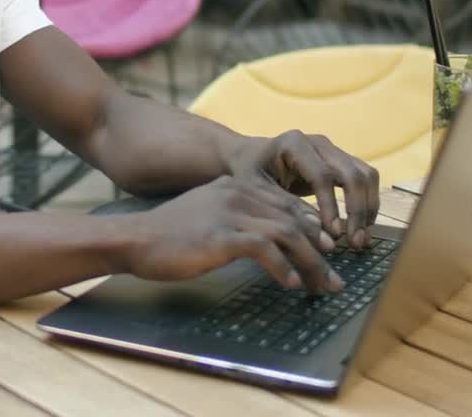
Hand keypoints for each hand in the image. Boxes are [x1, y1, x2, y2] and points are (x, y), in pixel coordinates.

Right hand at [122, 175, 344, 292]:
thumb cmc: (171, 236)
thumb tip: (272, 244)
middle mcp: (237, 193)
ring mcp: (229, 212)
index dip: (313, 230)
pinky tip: (291, 284)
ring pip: (286, 233)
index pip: (287, 204)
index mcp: (236, 186)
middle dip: (320, 251)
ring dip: (311, 262)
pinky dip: (283, 268)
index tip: (328, 254)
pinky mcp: (220, 235)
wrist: (135, 239)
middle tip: (335, 278)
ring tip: (324, 286)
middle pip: (293, 218)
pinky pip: (264, 249)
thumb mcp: (210, 218)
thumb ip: (239, 222)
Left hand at [225, 131, 379, 249]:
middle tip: (356, 243)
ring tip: (361, 238)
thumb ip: (286, 208)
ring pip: (366, 174)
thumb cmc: (248, 173)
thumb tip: (321, 234)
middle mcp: (319, 142)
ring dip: (369, 207)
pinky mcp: (341, 160)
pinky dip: (368, 202)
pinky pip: (365, 178)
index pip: (322, 176)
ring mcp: (333, 149)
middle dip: (358, 210)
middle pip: (352, 173)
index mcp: (295, 144)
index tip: (335, 234)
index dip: (332, 206)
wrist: (250, 157)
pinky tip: (361, 226)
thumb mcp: (257, 191)